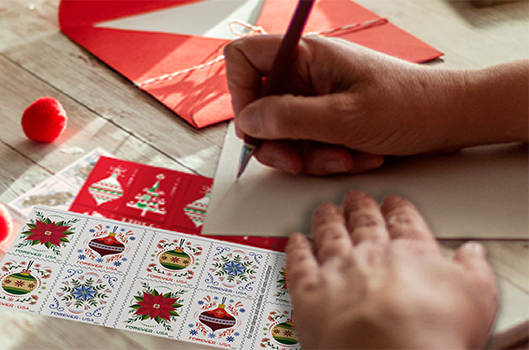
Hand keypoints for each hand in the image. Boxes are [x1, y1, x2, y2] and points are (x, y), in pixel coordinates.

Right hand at [224, 35, 527, 174]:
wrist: (452, 120)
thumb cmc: (409, 107)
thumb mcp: (344, 118)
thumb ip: (289, 118)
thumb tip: (248, 120)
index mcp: (306, 56)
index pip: (244, 58)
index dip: (240, 92)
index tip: (256, 125)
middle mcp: (306, 74)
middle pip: (260, 108)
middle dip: (279, 141)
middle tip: (298, 161)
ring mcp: (316, 98)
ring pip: (283, 134)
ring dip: (309, 156)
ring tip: (345, 157)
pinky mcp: (328, 120)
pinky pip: (306, 144)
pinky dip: (326, 158)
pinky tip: (356, 156)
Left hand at [284, 191, 497, 348]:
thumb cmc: (433, 333)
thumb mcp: (477, 298)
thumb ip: (473, 270)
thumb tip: (473, 253)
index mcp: (411, 253)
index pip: (404, 222)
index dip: (398, 209)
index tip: (394, 202)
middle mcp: (370, 255)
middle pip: (363, 223)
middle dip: (360, 207)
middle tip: (357, 197)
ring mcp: (336, 271)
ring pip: (329, 235)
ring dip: (327, 219)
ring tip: (326, 210)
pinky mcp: (308, 292)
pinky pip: (298, 262)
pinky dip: (296, 248)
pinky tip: (296, 239)